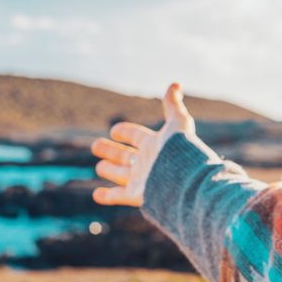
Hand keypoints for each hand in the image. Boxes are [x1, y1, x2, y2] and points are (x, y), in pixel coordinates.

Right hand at [91, 82, 195, 206]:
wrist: (185, 180)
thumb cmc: (181, 150)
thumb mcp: (178, 123)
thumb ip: (173, 105)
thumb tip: (175, 84)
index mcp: (155, 145)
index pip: (137, 136)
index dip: (126, 132)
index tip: (115, 131)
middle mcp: (147, 162)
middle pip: (125, 156)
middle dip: (111, 151)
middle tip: (96, 146)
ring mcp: (142, 179)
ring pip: (121, 174)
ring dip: (109, 170)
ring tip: (100, 166)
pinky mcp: (138, 195)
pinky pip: (119, 196)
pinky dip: (107, 196)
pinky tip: (97, 194)